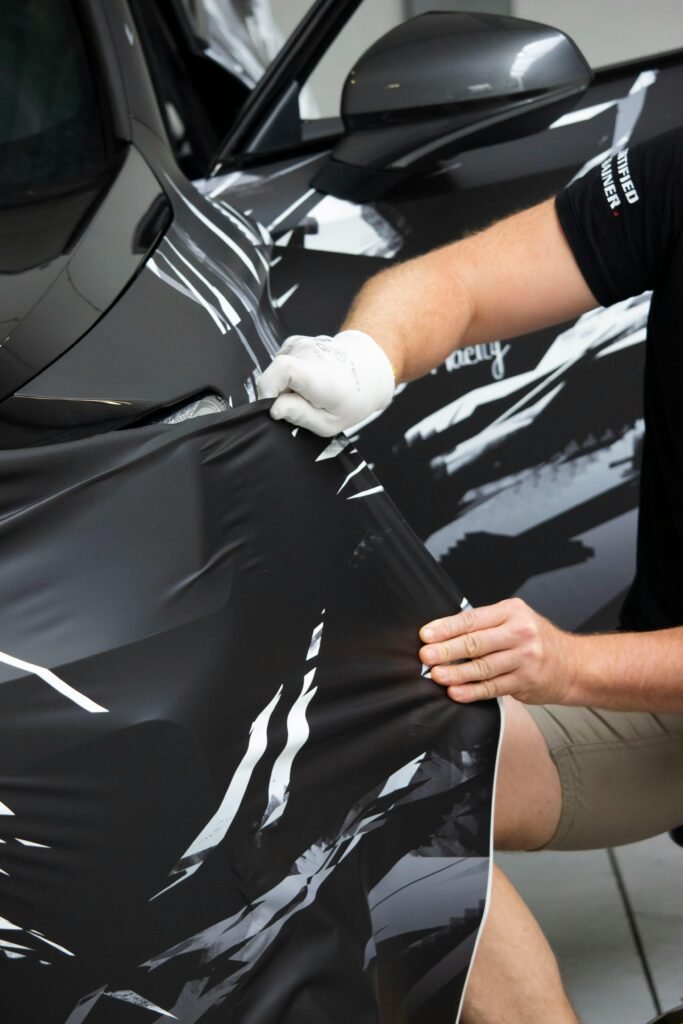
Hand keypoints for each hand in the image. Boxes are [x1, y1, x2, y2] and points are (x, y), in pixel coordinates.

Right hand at [256, 330, 394, 436]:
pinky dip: (285, 377)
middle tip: (300, 406)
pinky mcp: (295, 342)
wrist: (367, 371)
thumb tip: (274, 409)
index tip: (273, 408)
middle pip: (274, 376)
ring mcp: (302, 344)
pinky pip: (279, 365)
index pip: (283, 370)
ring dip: (283, 387)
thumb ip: (300, 416)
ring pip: (275, 372)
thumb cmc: (351, 400)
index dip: (268, 390)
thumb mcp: (330, 423)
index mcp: (321, 377)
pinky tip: (304, 381)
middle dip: (278, 396)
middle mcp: (311, 355)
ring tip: (307, 393)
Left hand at [419, 598, 577, 704]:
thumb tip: (444, 634)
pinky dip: (472, 691)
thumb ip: (485, 624)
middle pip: (476, 642)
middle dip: (447, 650)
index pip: (472, 619)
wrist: (573, 664)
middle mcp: (520, 633)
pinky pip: (493, 687)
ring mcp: (524, 658)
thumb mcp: (515, 619)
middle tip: (426, 656)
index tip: (426, 635)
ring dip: (456, 673)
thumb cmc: (536, 639)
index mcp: (512, 612)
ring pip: (483, 667)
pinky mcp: (525, 681)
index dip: (446, 628)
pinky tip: (456, 692)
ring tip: (437, 675)